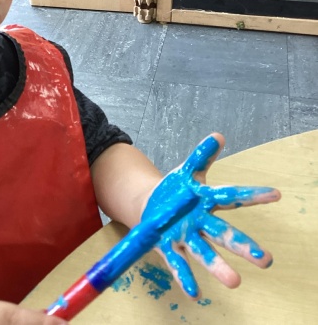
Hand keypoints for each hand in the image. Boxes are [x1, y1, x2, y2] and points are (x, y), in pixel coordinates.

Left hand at [141, 133, 280, 298]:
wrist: (152, 206)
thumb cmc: (177, 190)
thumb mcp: (188, 171)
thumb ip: (202, 157)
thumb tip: (218, 136)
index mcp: (207, 201)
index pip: (231, 196)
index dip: (252, 194)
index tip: (275, 193)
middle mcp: (201, 222)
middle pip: (223, 234)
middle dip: (243, 247)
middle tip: (266, 260)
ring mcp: (186, 236)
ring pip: (204, 252)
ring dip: (218, 267)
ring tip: (235, 282)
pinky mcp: (169, 246)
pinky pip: (178, 263)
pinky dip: (185, 277)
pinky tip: (194, 292)